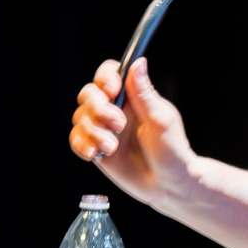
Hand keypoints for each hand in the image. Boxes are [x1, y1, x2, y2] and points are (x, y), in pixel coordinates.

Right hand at [69, 58, 193, 203]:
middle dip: (99, 108)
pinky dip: (81, 144)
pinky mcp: (96, 147)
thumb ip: (145, 94)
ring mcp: (104, 128)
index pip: (109, 74)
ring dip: (94, 132)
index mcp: (132, 96)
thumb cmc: (172, 151)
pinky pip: (76, 140)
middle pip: (89, 94)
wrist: (168, 185)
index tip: (113, 89)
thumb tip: (138, 62)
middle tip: (119, 124)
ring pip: (80, 118)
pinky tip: (94, 153)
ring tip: (113, 147)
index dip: (105, 78)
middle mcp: (115, 109)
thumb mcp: (161, 120)